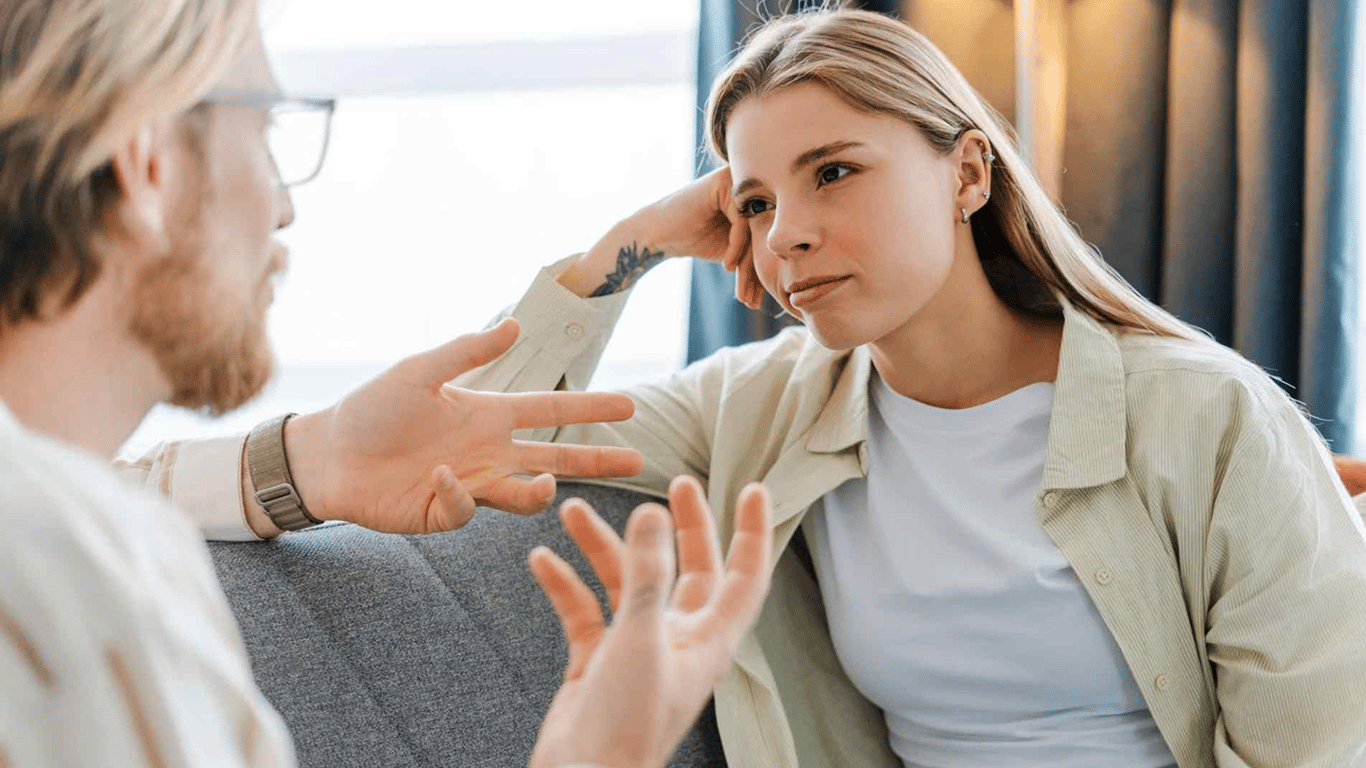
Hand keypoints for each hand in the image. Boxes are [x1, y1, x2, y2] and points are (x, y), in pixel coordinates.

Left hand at [281, 318, 644, 533]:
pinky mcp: (444, 513)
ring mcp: (470, 485)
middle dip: (597, 460)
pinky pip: (467, 510)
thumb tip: (515, 324)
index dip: (589, 408)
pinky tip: (438, 476)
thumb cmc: (370, 409)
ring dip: (540, 492)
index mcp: (487, 414)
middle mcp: (487, 452)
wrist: (326, 455)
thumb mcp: (419, 370)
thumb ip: (467, 351)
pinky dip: (459, 494)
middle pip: (555, 457)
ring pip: (524, 494)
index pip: (551, 411)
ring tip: (547, 484)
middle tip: (638, 461)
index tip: (628, 406)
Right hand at [527, 476, 773, 767]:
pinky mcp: (598, 666)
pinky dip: (566, 584)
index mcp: (707, 641)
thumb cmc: (624, 725)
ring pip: (626, 585)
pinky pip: (585, 613)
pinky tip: (543, 560)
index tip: (752, 488)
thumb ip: (646, 572)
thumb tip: (652, 512)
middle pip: (689, 571)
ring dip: (602, 548)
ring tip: (572, 511)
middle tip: (677, 483)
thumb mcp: (640, 637)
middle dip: (683, 528)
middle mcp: (678, 642)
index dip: (752, 532)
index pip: (744, 577)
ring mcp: (637, 653)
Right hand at [638, 166, 764, 309]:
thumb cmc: (695, 240)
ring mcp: (737, 181)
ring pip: (755, 229)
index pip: (769, 237)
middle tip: (750, 300)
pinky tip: (727, 266)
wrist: (658, 233)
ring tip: (741, 292)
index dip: (762, 271)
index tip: (756, 299)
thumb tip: (789, 277)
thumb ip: (757, 252)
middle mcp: (750, 186)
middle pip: (764, 233)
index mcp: (756, 199)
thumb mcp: (734, 249)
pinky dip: (736, 246)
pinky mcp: (723, 182)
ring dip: (747, 264)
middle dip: (756, 272)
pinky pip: (741, 220)